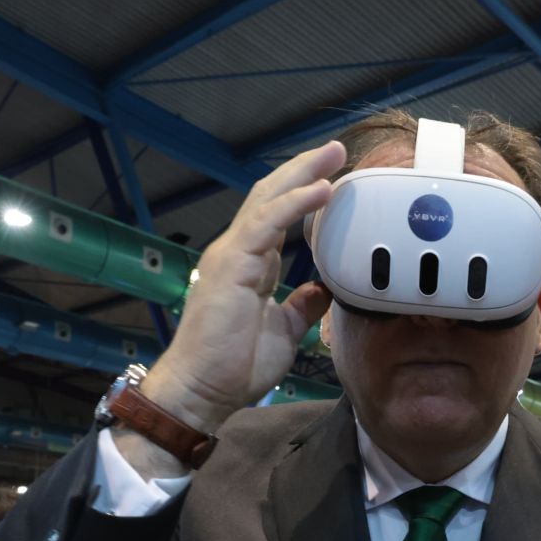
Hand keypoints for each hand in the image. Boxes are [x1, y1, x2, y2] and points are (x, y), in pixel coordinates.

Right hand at [137, 141, 343, 445]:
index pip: (277, 215)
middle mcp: (238, 251)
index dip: (303, 192)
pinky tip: (322, 190)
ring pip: (268, 200)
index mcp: (249, 264)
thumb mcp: (284, 331)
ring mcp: (231, 254)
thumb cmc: (235, 366)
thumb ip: (301, 305)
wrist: (203, 391)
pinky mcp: (232, 264)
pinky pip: (266, 224)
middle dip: (304, 170)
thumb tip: (322, 288)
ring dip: (302, 175)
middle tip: (337, 150)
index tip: (334, 175)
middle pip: (271, 196)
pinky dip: (295, 204)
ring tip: (334, 155)